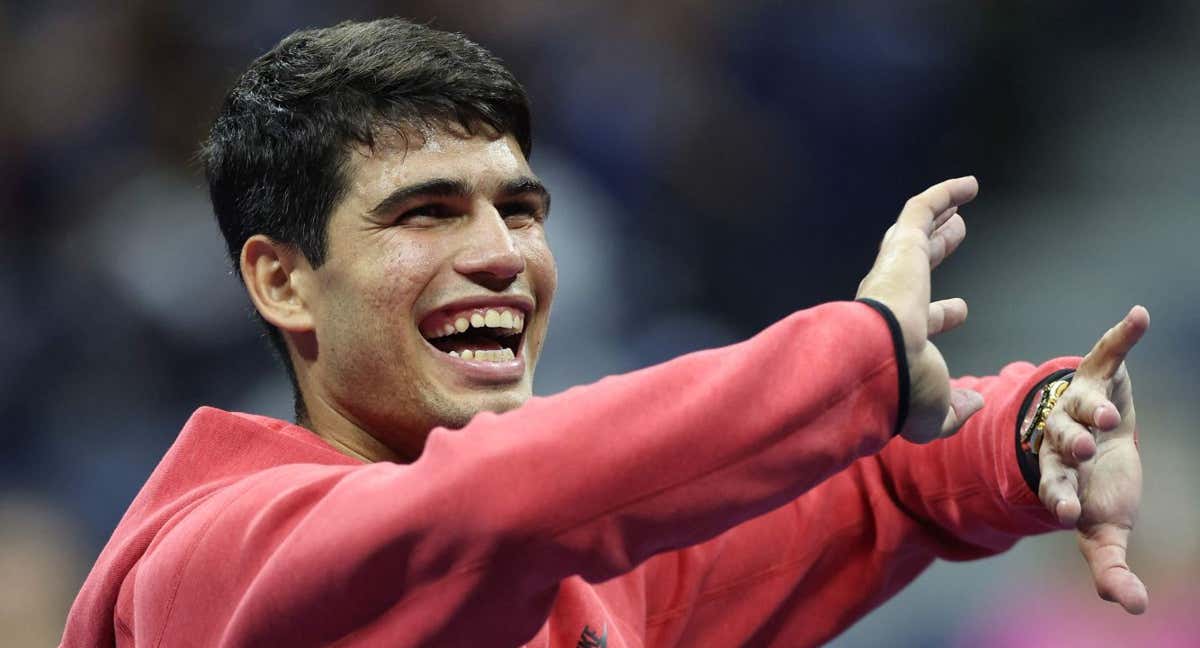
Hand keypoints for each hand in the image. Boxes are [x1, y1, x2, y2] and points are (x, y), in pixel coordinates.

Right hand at [856, 176, 984, 442]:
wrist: (876, 363)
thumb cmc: (899, 391)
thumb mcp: (932, 413)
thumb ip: (953, 409)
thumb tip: (973, 402)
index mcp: (895, 335)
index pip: (919, 318)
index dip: (943, 314)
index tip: (960, 309)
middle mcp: (890, 299)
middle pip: (916, 267)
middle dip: (936, 251)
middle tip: (954, 236)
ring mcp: (893, 272)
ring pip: (915, 235)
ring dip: (939, 220)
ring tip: (960, 209)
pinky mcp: (900, 248)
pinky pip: (921, 211)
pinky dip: (944, 195)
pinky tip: (970, 186)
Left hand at [1037, 306, 1149, 613]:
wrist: (1093, 440)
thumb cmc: (1099, 488)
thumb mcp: (1105, 527)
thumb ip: (1110, 565)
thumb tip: (1131, 608)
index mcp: (1059, 476)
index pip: (1052, 488)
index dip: (1057, 496)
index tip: (1064, 509)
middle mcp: (1060, 438)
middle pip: (1059, 441)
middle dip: (1069, 444)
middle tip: (1082, 450)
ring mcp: (1076, 403)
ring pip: (1076, 403)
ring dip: (1090, 405)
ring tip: (1108, 412)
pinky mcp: (1097, 373)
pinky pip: (1107, 353)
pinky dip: (1121, 336)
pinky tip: (1139, 317)